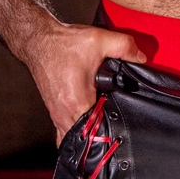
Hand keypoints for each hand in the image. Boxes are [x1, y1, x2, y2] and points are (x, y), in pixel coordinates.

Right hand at [26, 22, 146, 144]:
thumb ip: (125, 47)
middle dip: (101, 136)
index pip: (97, 130)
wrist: (39, 41)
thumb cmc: (63, 44)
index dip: (112, 130)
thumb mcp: (100, 39)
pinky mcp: (54, 111)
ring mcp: (57, 114)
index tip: (121, 128)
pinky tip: (86, 125)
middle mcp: (64, 113)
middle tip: (114, 129)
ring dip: (88, 135)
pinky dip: (76, 131)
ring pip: (74, 138)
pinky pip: (65, 131)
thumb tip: (140, 59)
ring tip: (102, 128)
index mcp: (77, 101)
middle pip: (86, 139)